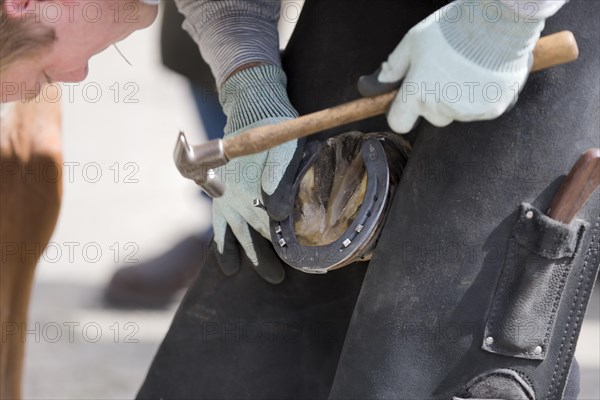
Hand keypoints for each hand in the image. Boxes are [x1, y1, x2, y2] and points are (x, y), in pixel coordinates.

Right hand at [212, 64, 299, 283]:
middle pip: (255, 235)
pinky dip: (223, 248)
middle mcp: (239, 199)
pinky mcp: (221, 198)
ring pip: (238, 236)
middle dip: (267, 258)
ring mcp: (228, 200)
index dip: (284, 243)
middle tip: (279, 279)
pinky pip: (219, 227)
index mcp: (257, 190)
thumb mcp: (284, 150)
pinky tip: (230, 267)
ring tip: (265, 277)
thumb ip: (280, 177)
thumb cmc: (274, 133)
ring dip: (249, 257)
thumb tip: (278, 213)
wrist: (250, 116)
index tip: (295, 260)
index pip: (272, 224)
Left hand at [358, 0, 546, 132]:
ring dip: (458, 98)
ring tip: (467, 69)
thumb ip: (394, 66)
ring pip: (456, 113)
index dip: (401, 113)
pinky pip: (480, 110)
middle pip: (431, 117)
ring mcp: (467, 111)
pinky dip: (481, 97)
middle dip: (434, 101)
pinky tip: (484, 74)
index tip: (406, 103)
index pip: (399, 122)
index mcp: (417, 92)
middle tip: (446, 73)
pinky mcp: (491, 109)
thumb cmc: (453, 28)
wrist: (499, 22)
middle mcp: (440, 106)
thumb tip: (376, 83)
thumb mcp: (413, 41)